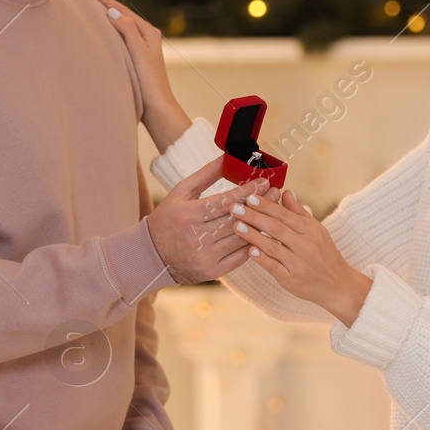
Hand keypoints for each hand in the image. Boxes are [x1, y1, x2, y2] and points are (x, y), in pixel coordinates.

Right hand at [88, 0, 190, 152]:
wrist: (157, 107)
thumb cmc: (149, 81)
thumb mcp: (137, 52)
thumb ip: (127, 30)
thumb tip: (112, 12)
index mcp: (149, 33)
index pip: (124, 11)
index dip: (106, 1)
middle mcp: (147, 38)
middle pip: (123, 17)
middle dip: (106, 6)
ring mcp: (142, 49)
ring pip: (121, 28)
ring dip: (108, 19)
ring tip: (92, 11)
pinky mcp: (136, 60)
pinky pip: (120, 40)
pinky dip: (109, 33)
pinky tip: (102, 35)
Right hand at [147, 157, 271, 284]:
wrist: (153, 255)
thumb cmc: (168, 218)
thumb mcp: (181, 192)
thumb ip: (205, 175)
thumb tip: (227, 157)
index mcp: (188, 215)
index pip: (224, 201)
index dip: (247, 191)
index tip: (264, 182)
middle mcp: (196, 237)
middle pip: (236, 219)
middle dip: (260, 204)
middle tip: (276, 193)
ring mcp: (205, 257)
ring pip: (241, 238)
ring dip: (261, 224)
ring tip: (274, 211)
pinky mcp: (212, 271)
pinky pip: (240, 257)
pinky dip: (253, 244)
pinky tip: (263, 233)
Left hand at [227, 188, 373, 324]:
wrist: (338, 285)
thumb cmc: (324, 254)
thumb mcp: (316, 230)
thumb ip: (298, 212)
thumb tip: (285, 192)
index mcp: (311, 230)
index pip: (284, 214)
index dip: (265, 205)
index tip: (248, 197)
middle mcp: (306, 245)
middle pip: (276, 228)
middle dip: (254, 217)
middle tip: (234, 208)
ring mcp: (298, 264)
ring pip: (273, 247)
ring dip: (253, 236)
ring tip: (236, 226)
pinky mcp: (291, 280)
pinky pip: (274, 268)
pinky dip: (261, 259)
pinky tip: (248, 250)